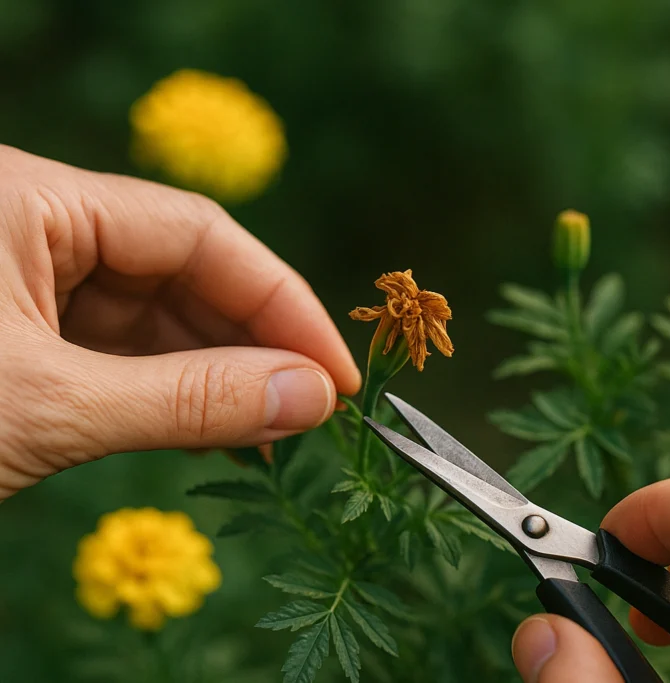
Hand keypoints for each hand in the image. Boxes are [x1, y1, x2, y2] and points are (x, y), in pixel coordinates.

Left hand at [0, 145, 359, 499]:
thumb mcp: (51, 407)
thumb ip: (188, 399)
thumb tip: (313, 397)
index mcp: (30, 199)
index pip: (196, 232)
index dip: (281, 304)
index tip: (336, 374)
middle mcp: (33, 224)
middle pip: (180, 270)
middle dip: (251, 345)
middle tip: (310, 409)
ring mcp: (21, 278)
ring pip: (152, 315)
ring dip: (216, 376)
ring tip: (269, 431)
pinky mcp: (17, 334)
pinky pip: (114, 351)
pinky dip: (167, 392)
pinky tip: (212, 429)